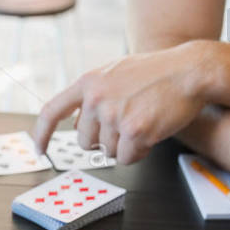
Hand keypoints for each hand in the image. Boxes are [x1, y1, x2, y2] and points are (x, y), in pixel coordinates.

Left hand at [32, 43, 209, 164]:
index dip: (42, 133)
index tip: (40, 149)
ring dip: (125, 145)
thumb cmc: (158, 73)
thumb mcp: (117, 73)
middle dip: (103, 141)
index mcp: (89, 82)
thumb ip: (95, 94)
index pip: (52, 111)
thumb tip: (79, 125)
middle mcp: (96, 98)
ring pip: (107, 152)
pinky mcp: (134, 131)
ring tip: (144, 121)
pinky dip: (139, 152)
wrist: (190, 71)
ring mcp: (115, 115)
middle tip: (126, 124)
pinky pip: (126, 158)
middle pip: (85, 141)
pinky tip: (152, 131)